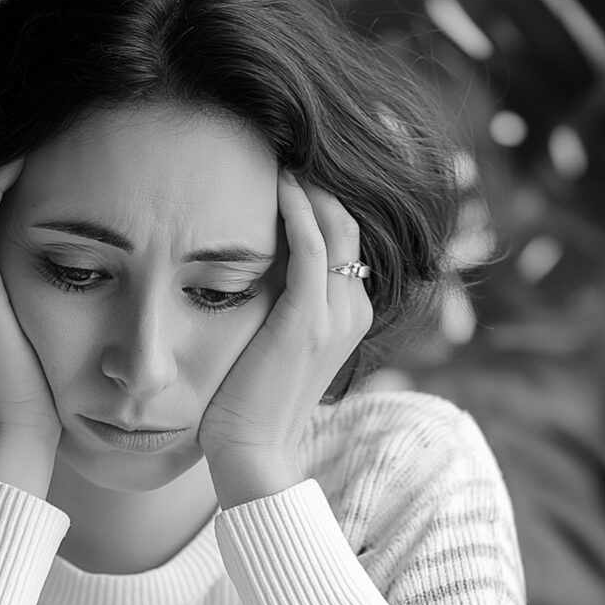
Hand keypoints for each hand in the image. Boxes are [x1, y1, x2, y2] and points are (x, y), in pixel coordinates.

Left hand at [200, 173, 374, 506]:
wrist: (253, 452)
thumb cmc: (251, 404)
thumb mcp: (275, 346)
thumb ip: (278, 307)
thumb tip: (251, 270)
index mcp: (350, 316)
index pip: (344, 241)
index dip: (320, 203)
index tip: (286, 172)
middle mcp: (353, 310)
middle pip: (347, 225)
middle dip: (319, 185)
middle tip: (283, 152)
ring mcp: (336, 315)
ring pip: (335, 228)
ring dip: (308, 189)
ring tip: (279, 159)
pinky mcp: (307, 319)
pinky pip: (311, 248)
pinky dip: (298, 211)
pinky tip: (277, 187)